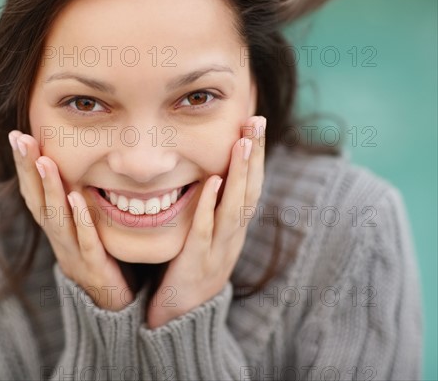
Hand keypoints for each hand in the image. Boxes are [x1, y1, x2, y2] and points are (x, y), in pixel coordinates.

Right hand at [8, 131, 132, 310]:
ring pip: (56, 219)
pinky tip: (76, 197)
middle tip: (20, 138)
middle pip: (38, 201)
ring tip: (43, 160)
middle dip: (28, 169)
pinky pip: (86, 240)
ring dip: (49, 189)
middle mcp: (58, 239)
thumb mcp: (81, 226)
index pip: (34, 193)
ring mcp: (73, 253)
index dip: (24, 166)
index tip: (18, 134)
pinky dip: (80, 219)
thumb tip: (72, 164)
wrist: (110, 303)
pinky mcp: (94, 266)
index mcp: (54, 228)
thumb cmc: (95, 258)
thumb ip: (74, 200)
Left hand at [146, 116, 265, 327]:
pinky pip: (205, 232)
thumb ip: (212, 210)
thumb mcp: (208, 238)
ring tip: (242, 142)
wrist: (182, 319)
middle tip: (257, 120)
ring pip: (234, 208)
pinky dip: (210, 206)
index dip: (255, 155)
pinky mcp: (196, 263)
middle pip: (250, 191)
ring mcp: (218, 251)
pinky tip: (212, 183)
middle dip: (254, 155)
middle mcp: (233, 238)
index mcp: (235, 230)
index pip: (250, 186)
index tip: (255, 122)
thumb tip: (211, 175)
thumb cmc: (191, 271)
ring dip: (240, 174)